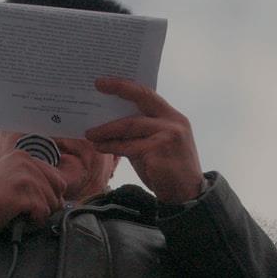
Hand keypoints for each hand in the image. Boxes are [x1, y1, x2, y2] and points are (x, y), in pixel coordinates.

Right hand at [0, 151, 66, 235]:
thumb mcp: (12, 179)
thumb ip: (34, 181)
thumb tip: (62, 200)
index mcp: (24, 156)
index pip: (57, 179)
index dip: (50, 196)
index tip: (33, 203)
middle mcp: (26, 162)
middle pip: (57, 191)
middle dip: (46, 205)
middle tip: (26, 211)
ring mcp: (24, 176)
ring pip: (51, 203)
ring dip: (37, 215)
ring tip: (18, 214)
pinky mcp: (22, 192)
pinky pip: (42, 213)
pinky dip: (33, 222)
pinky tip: (18, 218)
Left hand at [86, 77, 204, 204]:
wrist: (186, 195)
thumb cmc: (168, 169)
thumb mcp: (157, 144)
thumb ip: (140, 132)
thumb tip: (110, 122)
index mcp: (173, 117)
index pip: (148, 94)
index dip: (126, 86)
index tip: (104, 81)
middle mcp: (173, 122)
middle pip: (141, 100)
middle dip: (118, 90)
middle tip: (97, 86)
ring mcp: (167, 136)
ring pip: (130, 126)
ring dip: (107, 129)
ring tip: (90, 133)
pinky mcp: (158, 153)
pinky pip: (128, 147)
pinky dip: (111, 146)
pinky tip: (100, 147)